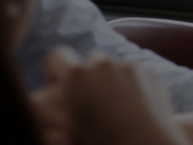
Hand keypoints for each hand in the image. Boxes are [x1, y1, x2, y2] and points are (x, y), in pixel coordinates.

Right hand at [40, 47, 189, 144]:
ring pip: (114, 65)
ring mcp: (129, 66)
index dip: (57, 71)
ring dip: (111, 79)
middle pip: (89, 59)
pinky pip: (136, 73)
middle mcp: (102, 64)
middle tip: (91, 99)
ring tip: (114, 106)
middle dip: (88, 75)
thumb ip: (54, 101)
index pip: (57, 56)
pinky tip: (134, 107)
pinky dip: (134, 85)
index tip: (62, 86)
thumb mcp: (68, 123)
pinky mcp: (150, 73)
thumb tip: (41, 98)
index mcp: (76, 75)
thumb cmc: (99, 140)